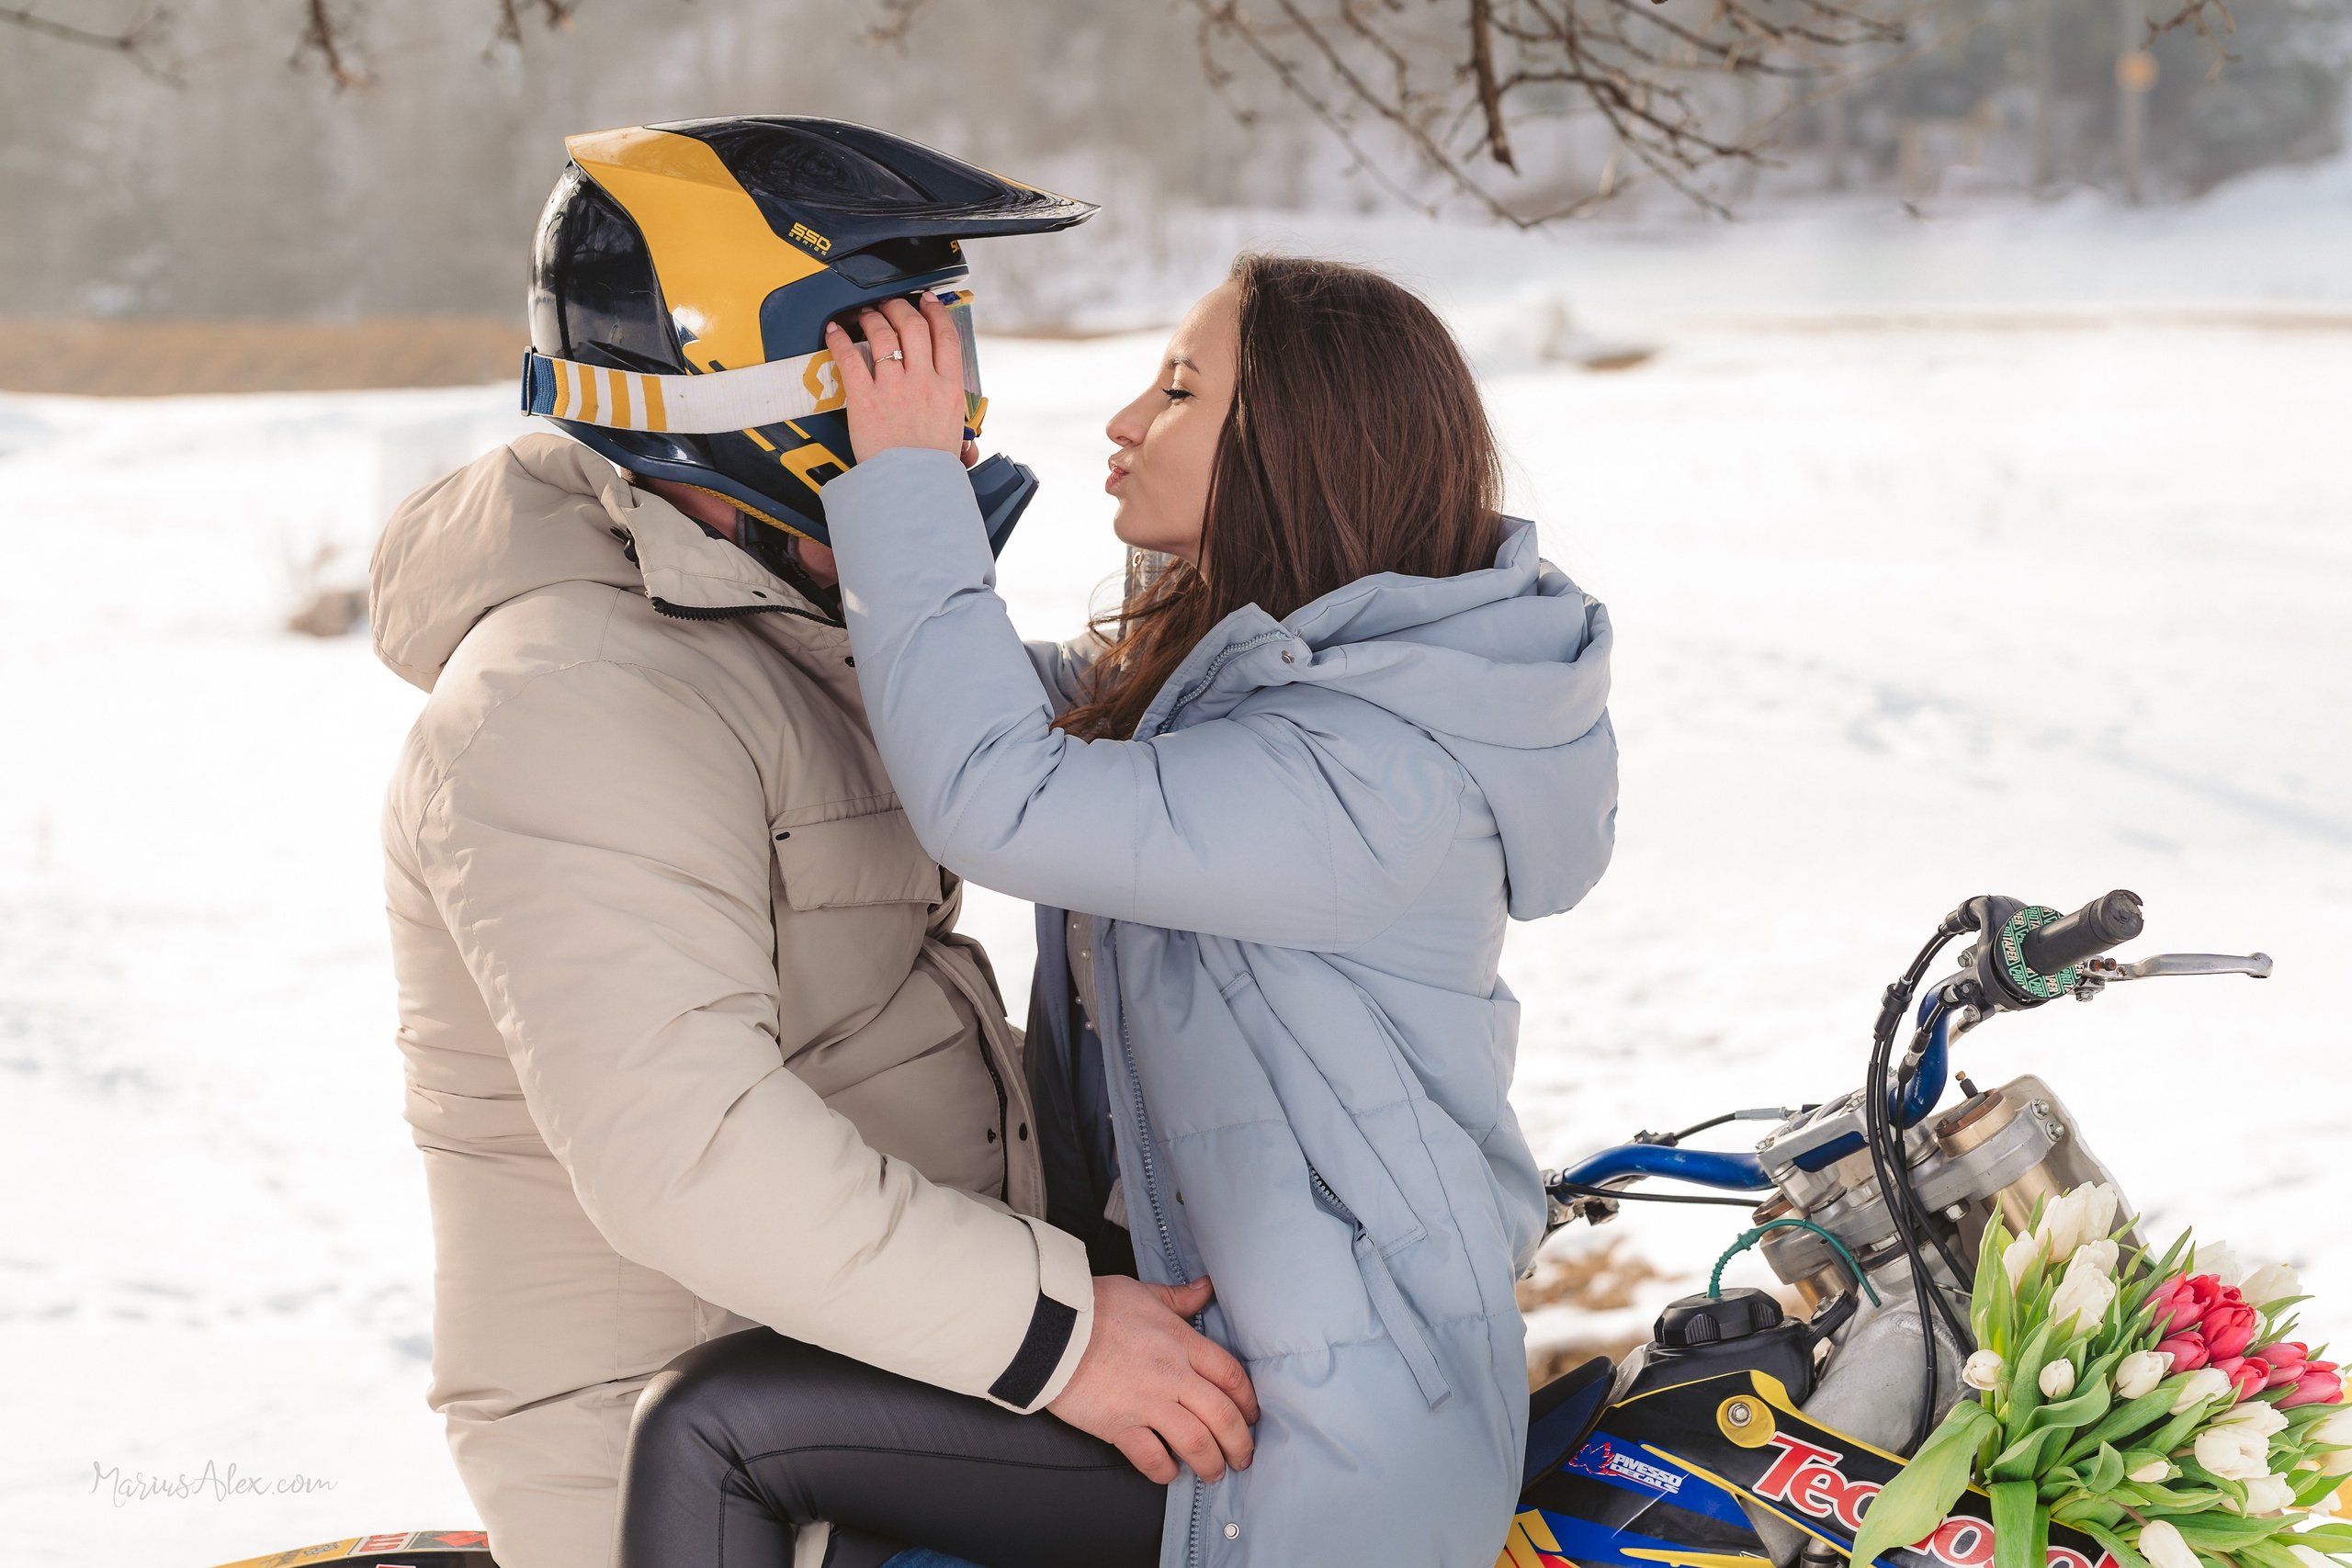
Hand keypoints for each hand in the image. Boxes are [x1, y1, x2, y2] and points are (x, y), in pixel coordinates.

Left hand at [825, 295, 969, 463]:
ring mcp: (893, 388)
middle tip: (891, 306)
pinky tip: (835, 331)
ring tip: (866, 314)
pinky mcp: (865, 398)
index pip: (946, 336)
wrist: (909, 490)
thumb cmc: (929, 471)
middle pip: (913, 326)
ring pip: (882, 335)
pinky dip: (840, 340)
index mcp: (949, 389)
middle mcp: (923, 382)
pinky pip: (849, 358)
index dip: (935, 312)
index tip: (928, 302)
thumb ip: (962, 436)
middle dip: (900, 308)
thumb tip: (969, 448)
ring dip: (873, 318)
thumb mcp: (955, 443)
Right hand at [1047, 1275, 1258, 1483]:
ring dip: (1212, 1463)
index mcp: (1181, 1342)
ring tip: (1215, 1473)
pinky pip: (1152, 1457)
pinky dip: (1165, 1470)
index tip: (1252, 1415)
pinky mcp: (1119, 1425)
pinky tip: (1169, 1473)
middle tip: (1244, 1457)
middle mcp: (1173, 1375)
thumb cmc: (1094, 1305)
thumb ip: (1178, 1298)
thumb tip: (1207, 1287)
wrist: (1049, 1327)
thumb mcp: (1142, 1293)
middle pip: (1223, 1415)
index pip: (1231, 1375)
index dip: (1248, 1400)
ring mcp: (1147, 1402)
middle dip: (1240, 1442)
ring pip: (1196, 1442)